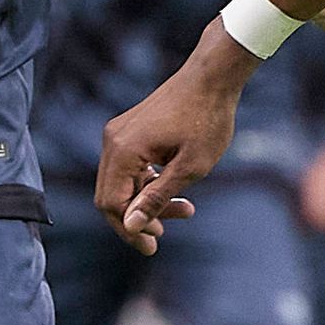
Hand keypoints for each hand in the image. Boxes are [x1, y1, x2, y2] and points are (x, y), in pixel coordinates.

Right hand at [97, 36, 244, 250]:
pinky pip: (130, 166)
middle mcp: (113, 141)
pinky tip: (175, 189)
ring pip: (123, 181)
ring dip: (147, 200)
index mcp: (123, 151)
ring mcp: (120, 133)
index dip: (130, 230)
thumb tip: (131, 226)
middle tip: (164, 235)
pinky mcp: (131, 129)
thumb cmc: (207, 120)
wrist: (213, 77)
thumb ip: (157, 198)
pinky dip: (148, 182)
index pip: (112, 204)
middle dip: (137, 218)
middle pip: (111, 195)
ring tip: (185, 210)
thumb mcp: (190, 168)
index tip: (152, 248)